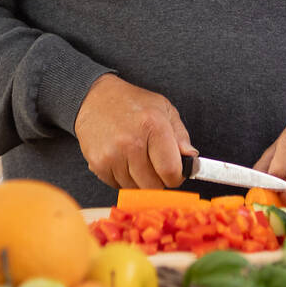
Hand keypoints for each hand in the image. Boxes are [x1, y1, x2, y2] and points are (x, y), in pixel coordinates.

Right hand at [74, 74, 197, 189]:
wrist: (93, 98)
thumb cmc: (131, 103)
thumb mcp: (163, 108)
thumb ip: (181, 136)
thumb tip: (191, 160)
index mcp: (153, 126)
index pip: (171, 171)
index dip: (176, 177)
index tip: (175, 173)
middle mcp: (132, 143)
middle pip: (154, 186)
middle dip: (159, 180)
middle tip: (155, 166)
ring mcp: (112, 155)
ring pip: (136, 189)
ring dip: (140, 180)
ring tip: (137, 159)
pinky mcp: (98, 164)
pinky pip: (118, 186)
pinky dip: (123, 179)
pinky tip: (123, 161)